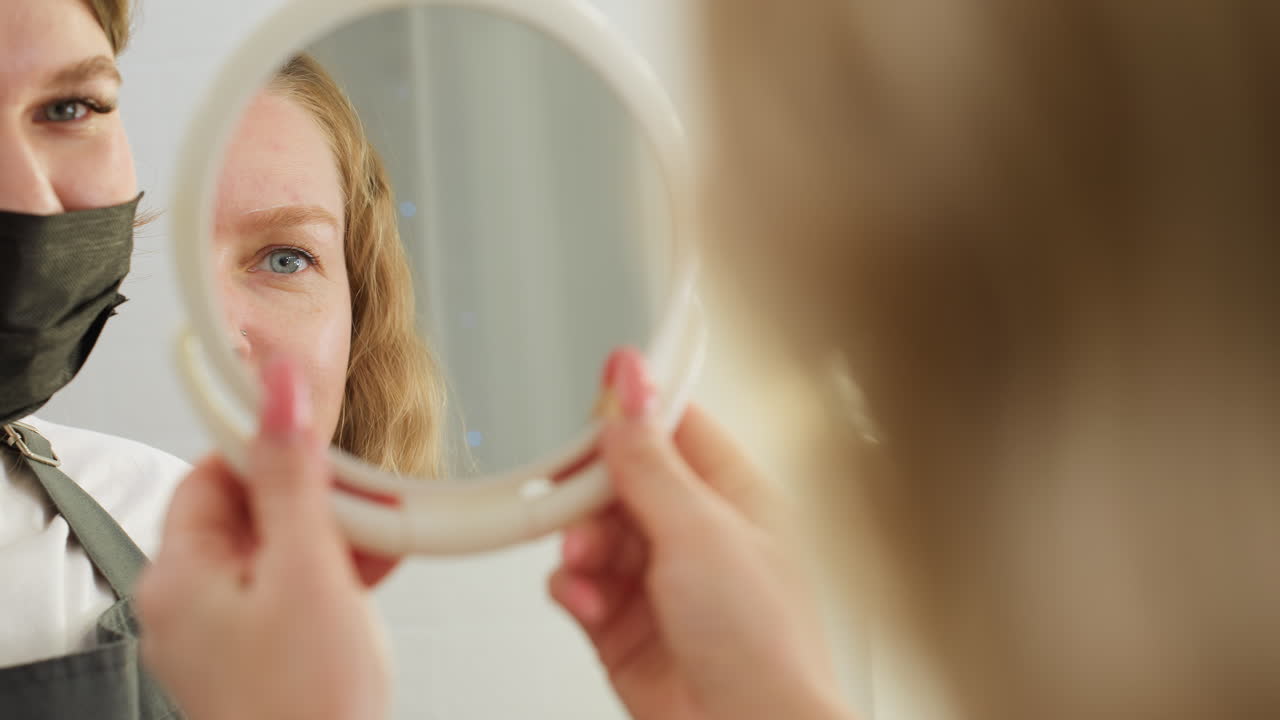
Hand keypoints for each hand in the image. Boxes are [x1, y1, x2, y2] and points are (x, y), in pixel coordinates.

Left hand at [137, 357, 389, 719]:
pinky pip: (293, 590)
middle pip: (252, 512)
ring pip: (280, 549)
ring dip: (336, 534)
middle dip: (319, 497)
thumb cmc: (308, 706)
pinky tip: (377, 569)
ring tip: (386, 533)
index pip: (212, 474)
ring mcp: (227, 632)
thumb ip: (294, 475)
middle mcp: (191, 603)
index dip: (270, 449)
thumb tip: (277, 389)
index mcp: (179, 576)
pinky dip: (335, 573)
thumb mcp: (309, 569)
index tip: (320, 436)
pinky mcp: (262, 654)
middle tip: (368, 495)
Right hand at [550, 349, 850, 719]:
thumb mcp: (700, 531)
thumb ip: (651, 461)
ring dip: (579, 541)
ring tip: (586, 560)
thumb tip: (630, 387)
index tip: (596, 390)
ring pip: (593, 531)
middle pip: (621, 478)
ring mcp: (658, 580)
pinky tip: (587, 600)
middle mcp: (695, 534)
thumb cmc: (762, 643)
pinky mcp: (623, 624)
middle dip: (591, 487)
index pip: (675, 427)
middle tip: (570, 491)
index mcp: (731, 496)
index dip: (634, 406)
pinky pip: (579, 584)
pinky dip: (574, 587)